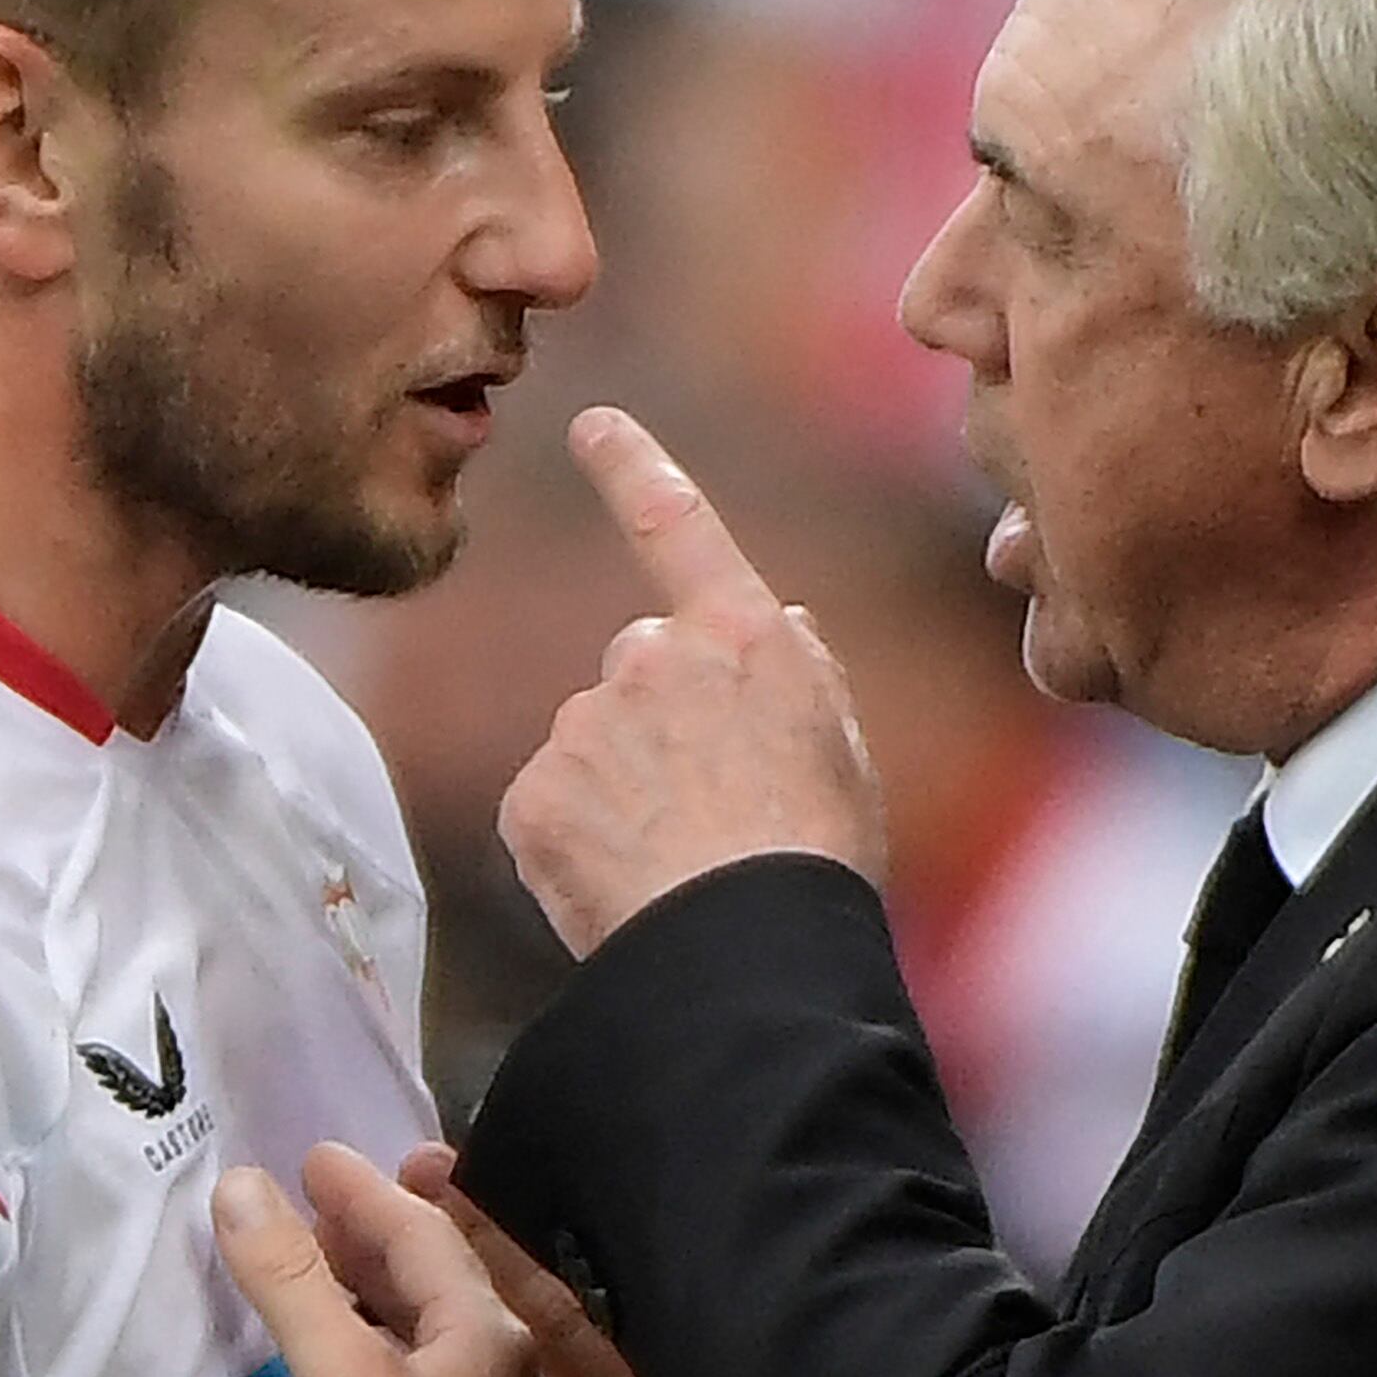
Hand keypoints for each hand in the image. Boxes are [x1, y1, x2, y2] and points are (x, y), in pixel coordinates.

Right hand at [213, 1148, 538, 1376]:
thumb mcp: (341, 1374)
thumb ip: (291, 1279)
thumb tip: (242, 1185)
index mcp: (489, 1336)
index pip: (427, 1235)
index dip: (366, 1192)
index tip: (314, 1158)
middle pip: (438, 1284)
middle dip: (378, 1238)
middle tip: (318, 1206)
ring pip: (432, 1340)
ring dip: (378, 1299)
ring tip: (322, 1276)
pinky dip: (380, 1357)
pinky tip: (346, 1375)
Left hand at [497, 407, 886, 954]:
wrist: (746, 951)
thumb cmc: (816, 860)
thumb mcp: (843, 750)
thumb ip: (802, 675)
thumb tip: (781, 628)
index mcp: (744, 636)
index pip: (680, 525)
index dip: (634, 466)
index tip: (591, 425)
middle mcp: (653, 655)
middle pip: (639, 670)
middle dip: (658, 727)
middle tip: (710, 813)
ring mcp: (585, 722)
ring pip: (593, 747)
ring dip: (621, 792)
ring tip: (679, 864)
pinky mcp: (533, 792)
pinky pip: (551, 810)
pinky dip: (579, 846)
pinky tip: (626, 885)